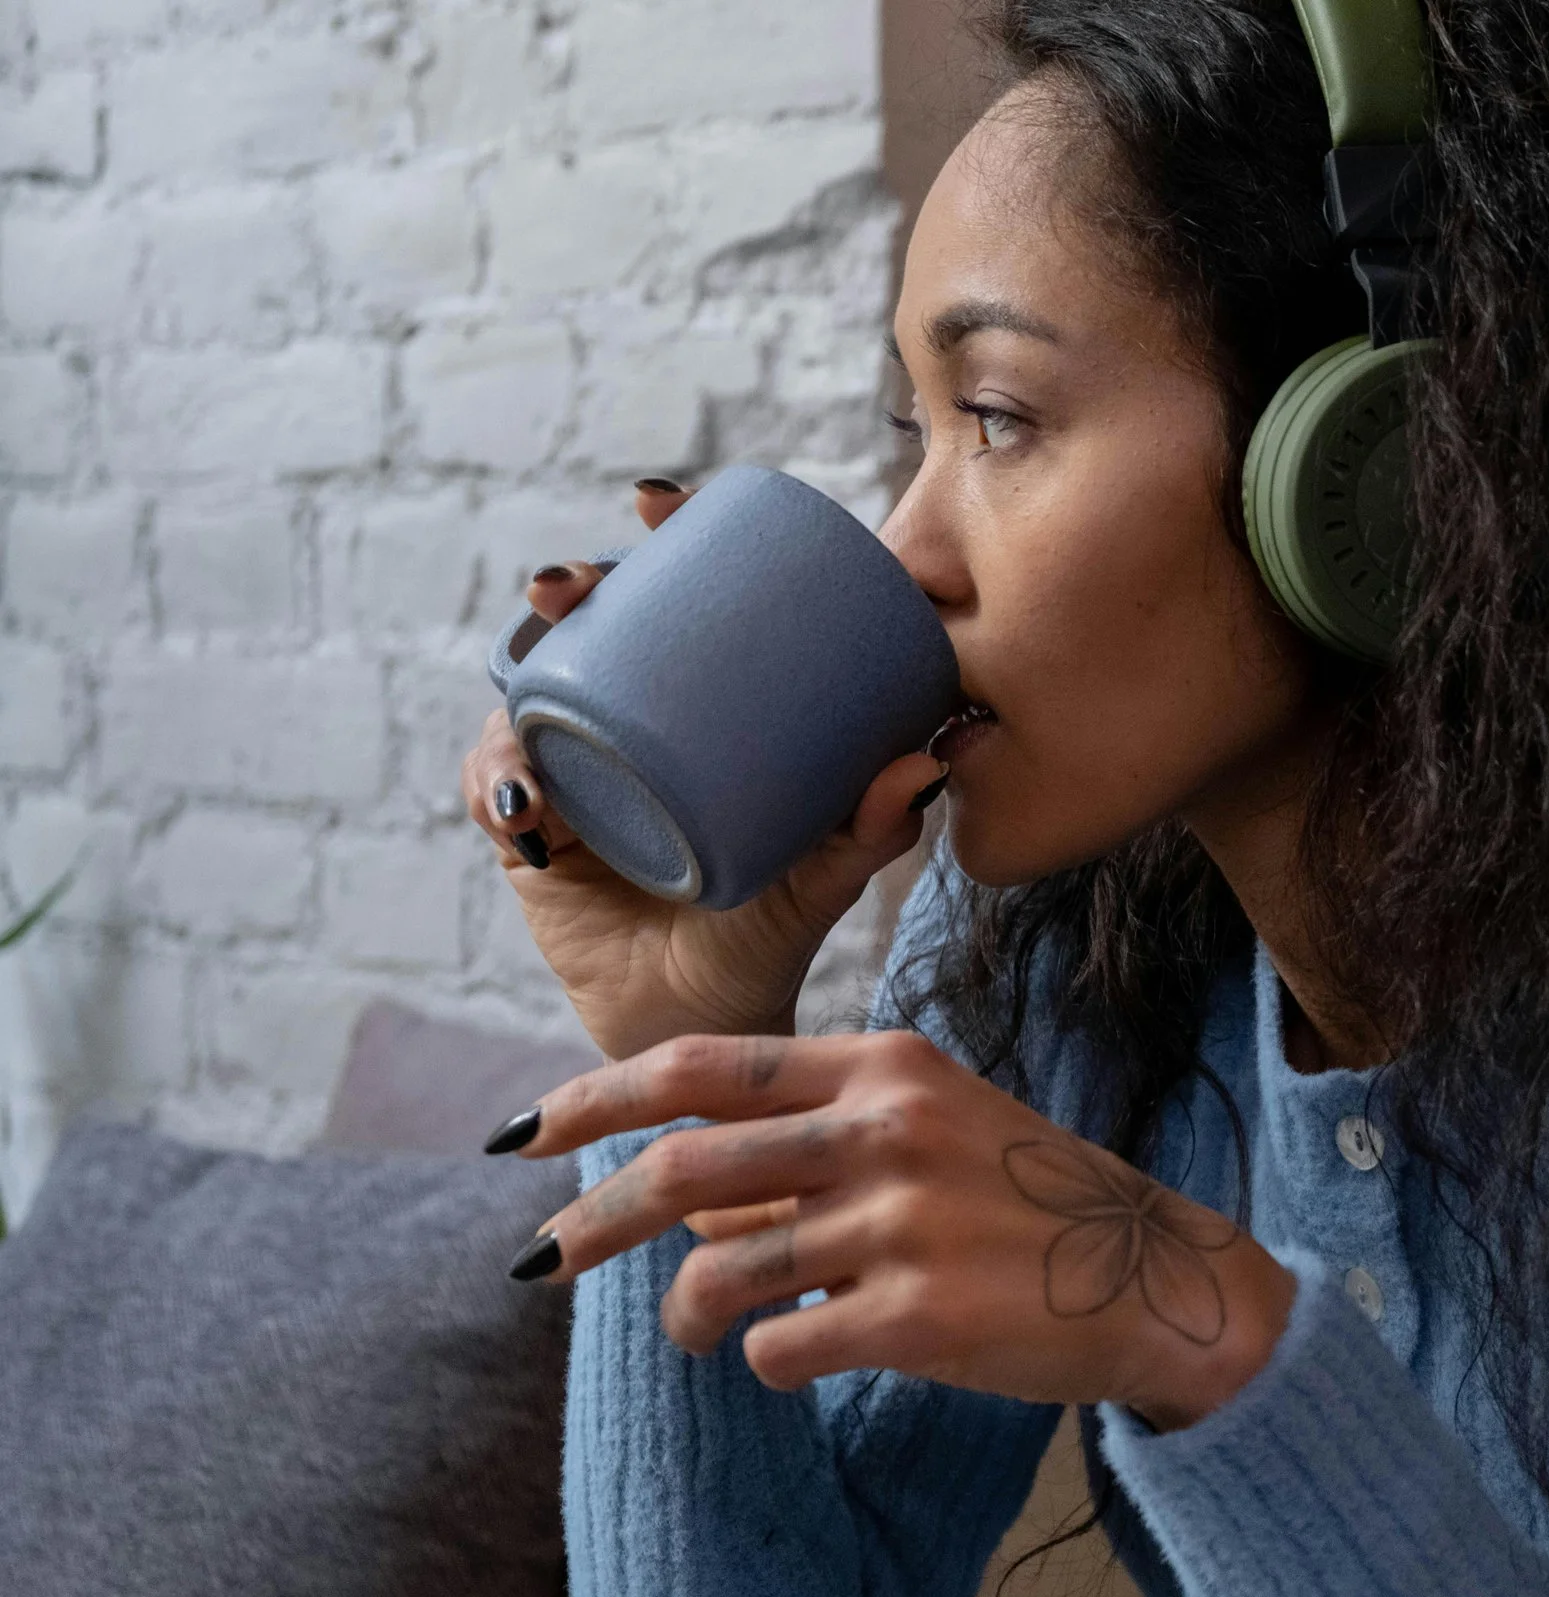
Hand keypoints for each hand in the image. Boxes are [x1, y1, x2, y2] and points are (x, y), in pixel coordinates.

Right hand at [461, 480, 949, 1057]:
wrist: (708, 1018)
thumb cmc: (775, 929)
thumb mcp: (829, 870)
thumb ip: (875, 823)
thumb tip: (930, 757)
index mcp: (703, 707)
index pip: (678, 602)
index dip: (663, 541)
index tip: (656, 501)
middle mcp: (632, 724)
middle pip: (590, 627)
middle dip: (571, 585)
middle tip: (569, 583)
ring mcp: (574, 772)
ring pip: (528, 694)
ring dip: (521, 674)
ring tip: (534, 671)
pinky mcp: (527, 834)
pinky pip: (493, 790)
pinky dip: (496, 785)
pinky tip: (522, 805)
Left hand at [494, 1030, 1297, 1428]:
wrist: (1147, 1275)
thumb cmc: (1021, 1198)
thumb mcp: (928, 1124)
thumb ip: (811, 1135)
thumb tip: (681, 1192)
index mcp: (883, 1065)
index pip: (703, 1066)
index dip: (592, 1097)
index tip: (522, 1134)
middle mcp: (886, 1129)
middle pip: (684, 1170)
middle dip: (590, 1224)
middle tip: (539, 1264)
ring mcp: (901, 1221)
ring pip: (720, 1273)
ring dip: (687, 1314)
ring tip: (702, 1331)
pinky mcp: (915, 1314)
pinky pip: (777, 1345)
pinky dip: (764, 1359)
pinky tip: (798, 1355)